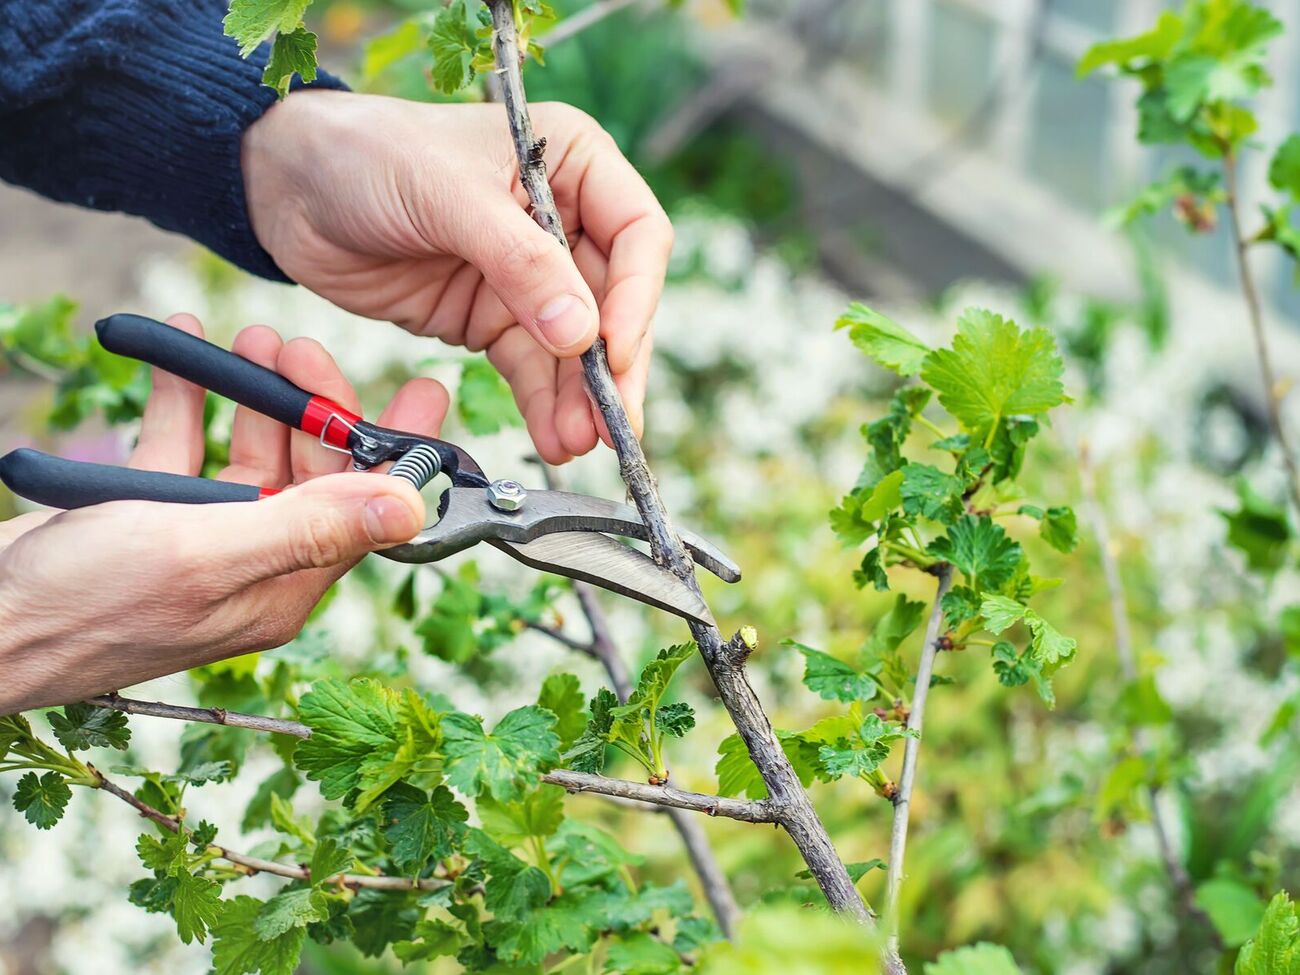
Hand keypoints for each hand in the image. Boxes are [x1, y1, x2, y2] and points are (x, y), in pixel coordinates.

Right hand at [0, 314, 447, 713]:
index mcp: (283, 586)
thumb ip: (306, 528)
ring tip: (252, 338)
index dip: (397, 449)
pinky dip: (187, 399)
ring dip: (256, 395)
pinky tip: (182, 349)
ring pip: (251, 454)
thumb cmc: (81, 605)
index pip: (365, 512)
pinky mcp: (150, 517)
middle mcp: (255, 565)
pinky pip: (184, 447)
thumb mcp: (204, 556)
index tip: (425, 388)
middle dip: (315, 407)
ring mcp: (203, 540)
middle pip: (312, 475)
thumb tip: (410, 508)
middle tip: (302, 347)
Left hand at [242, 91, 671, 463]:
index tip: (611, 349)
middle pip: (614, 303)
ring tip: (578, 444)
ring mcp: (530, 276)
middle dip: (614, 366)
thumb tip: (583, 334)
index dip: (634, 297)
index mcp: (573, 162)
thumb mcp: (446, 195)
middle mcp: (564, 219)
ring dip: (580, 400)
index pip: (637, 235)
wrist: (287, 188)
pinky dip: (543, 405)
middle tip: (615, 424)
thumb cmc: (368, 156)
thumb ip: (519, 263)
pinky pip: (531, 369)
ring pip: (576, 348)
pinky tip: (554, 439)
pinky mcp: (492, 317)